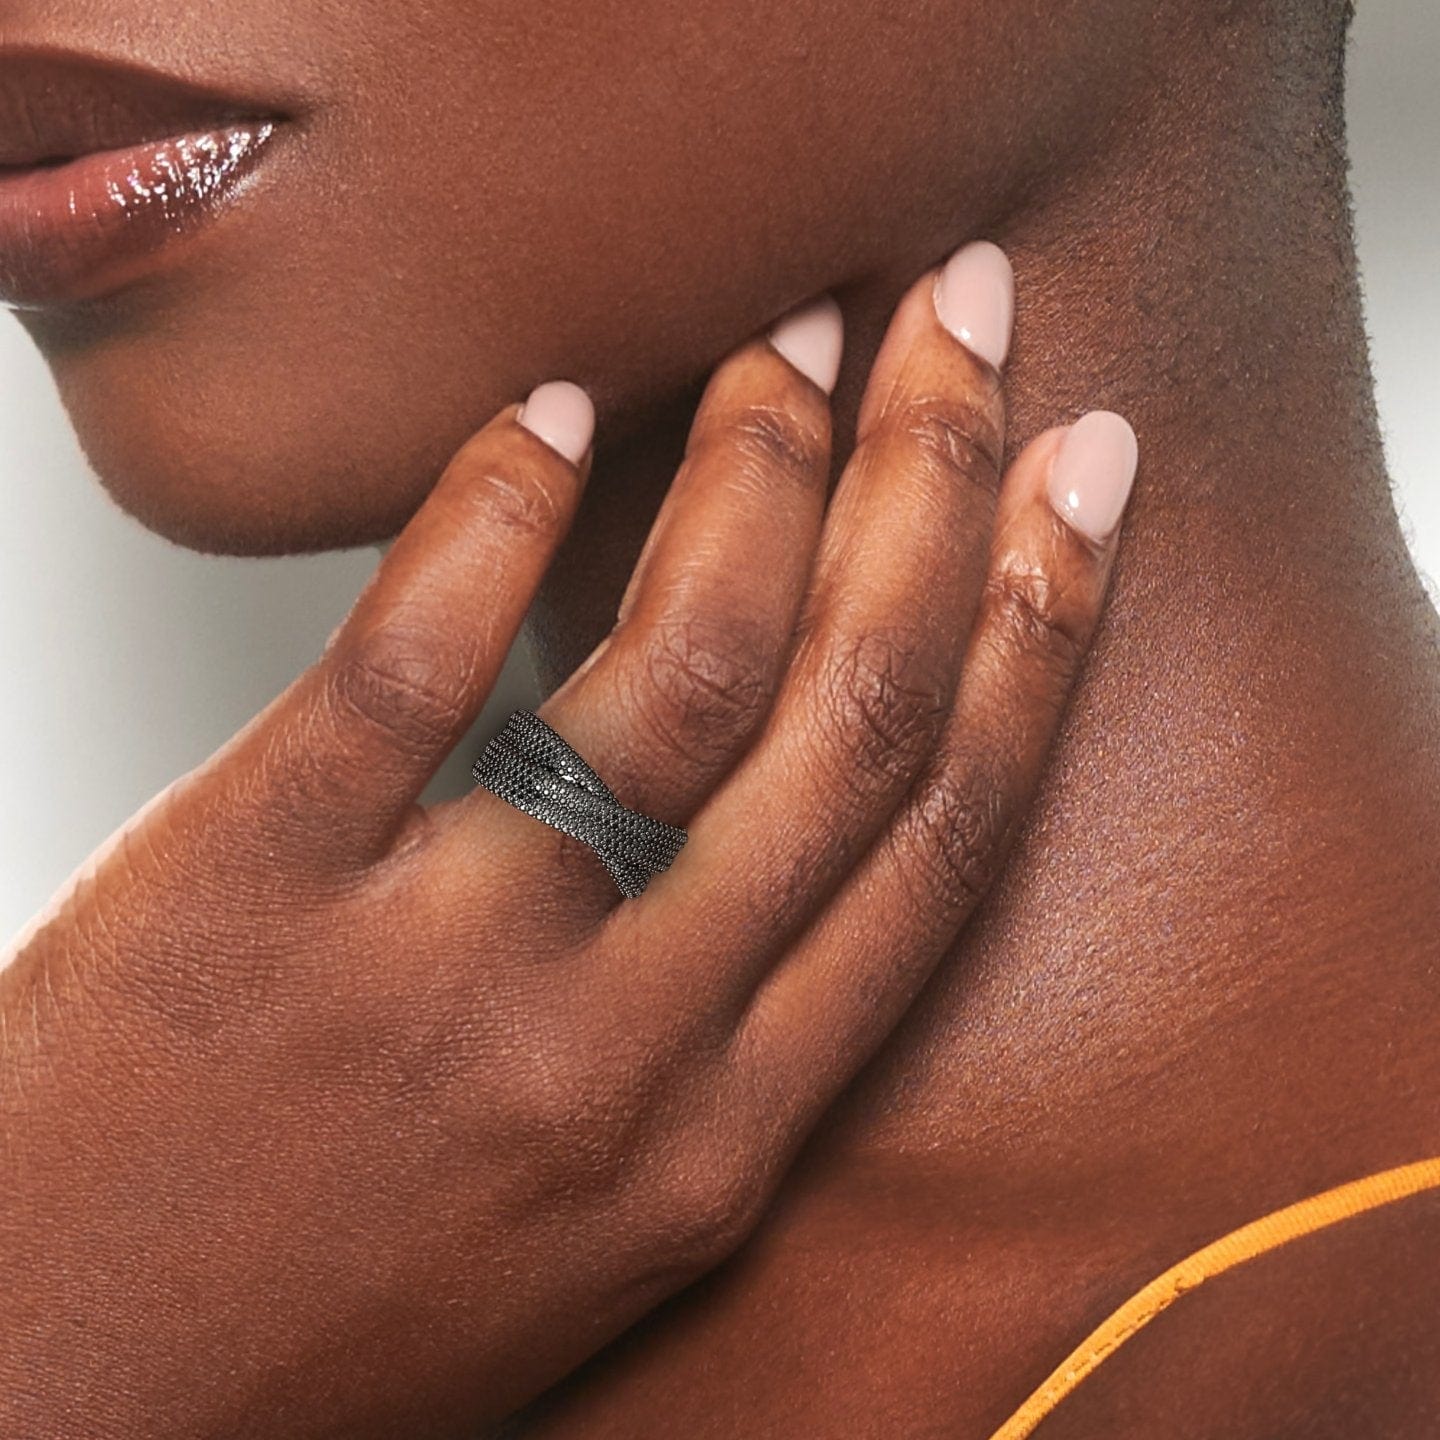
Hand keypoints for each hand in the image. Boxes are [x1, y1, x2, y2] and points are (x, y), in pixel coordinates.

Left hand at [0, 241, 1135, 1437]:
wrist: (70, 1408)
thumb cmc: (333, 1318)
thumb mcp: (594, 1214)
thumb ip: (705, 1040)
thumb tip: (769, 820)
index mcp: (720, 1143)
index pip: (939, 845)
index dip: (1033, 638)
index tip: (1079, 490)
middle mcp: (622, 1057)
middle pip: (847, 720)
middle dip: (939, 488)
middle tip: (967, 321)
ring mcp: (443, 970)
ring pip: (676, 672)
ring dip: (758, 469)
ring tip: (788, 338)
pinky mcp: (252, 891)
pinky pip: (414, 661)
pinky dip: (496, 507)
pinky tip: (551, 415)